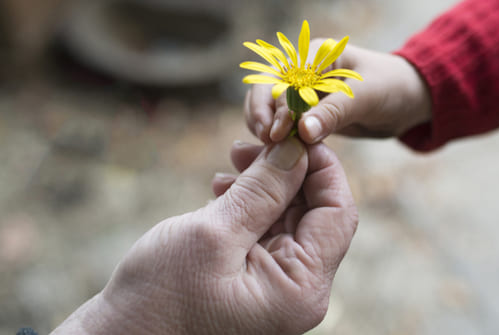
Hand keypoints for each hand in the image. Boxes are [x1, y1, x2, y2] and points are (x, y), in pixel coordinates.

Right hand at [51, 137, 357, 334]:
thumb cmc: (160, 297)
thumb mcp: (214, 234)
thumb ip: (263, 190)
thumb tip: (298, 148)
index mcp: (302, 288)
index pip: (338, 214)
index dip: (322, 167)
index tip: (294, 132)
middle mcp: (299, 291)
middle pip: (315, 214)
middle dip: (289, 171)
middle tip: (251, 142)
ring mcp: (277, 287)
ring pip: (289, 218)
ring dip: (266, 184)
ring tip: (233, 159)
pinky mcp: (255, 280)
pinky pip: (266, 232)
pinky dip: (250, 204)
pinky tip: (223, 188)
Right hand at [244, 41, 431, 143]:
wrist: (408, 100)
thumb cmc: (392, 88)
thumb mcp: (367, 98)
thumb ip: (334, 113)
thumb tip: (302, 131)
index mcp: (317, 55)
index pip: (285, 78)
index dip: (279, 105)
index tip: (279, 133)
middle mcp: (304, 70)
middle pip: (266, 87)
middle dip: (261, 112)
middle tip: (266, 139)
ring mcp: (302, 92)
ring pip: (268, 105)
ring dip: (263, 124)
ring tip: (266, 147)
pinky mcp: (306, 112)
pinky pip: (282, 122)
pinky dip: (275, 135)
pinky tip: (276, 151)